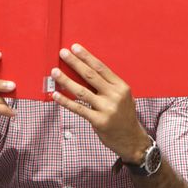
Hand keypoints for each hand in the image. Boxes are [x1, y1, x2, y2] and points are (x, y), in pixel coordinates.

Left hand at [51, 43, 150, 164]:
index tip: (75, 48)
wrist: (132, 139)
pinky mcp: (99, 121)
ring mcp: (107, 109)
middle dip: (75, 63)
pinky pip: (78, 109)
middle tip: (63, 53)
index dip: (87, 57)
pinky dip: (65, 101)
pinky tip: (56, 95)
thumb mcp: (122, 97)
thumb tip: (84, 72)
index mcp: (121, 87)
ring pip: (81, 91)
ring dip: (66, 81)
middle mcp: (115, 96)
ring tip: (55, 72)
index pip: (101, 68)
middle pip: (90, 76)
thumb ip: (107, 86)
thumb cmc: (124, 116)